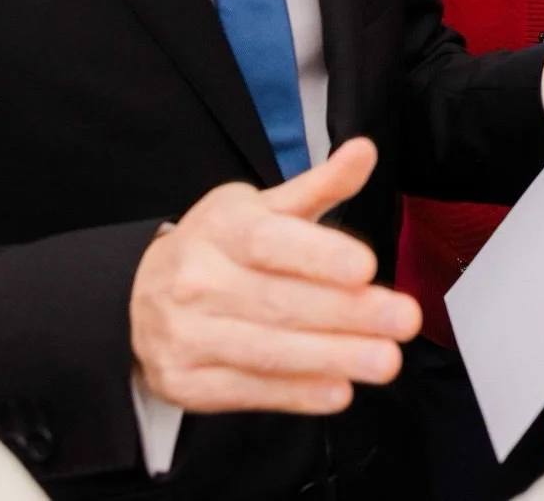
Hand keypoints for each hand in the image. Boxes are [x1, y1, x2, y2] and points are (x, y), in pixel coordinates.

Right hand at [129, 138, 422, 415]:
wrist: (138, 297)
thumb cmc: (220, 248)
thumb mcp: (262, 208)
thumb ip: (319, 186)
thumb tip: (365, 151)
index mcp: (220, 227)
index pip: (269, 242)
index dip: (319, 255)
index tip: (367, 267)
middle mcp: (197, 279)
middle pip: (279, 301)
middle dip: (349, 314)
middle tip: (404, 321)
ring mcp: (187, 334)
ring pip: (268, 350)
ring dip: (333, 357)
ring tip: (385, 360)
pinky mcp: (185, 381)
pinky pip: (249, 389)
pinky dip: (297, 393)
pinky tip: (339, 390)